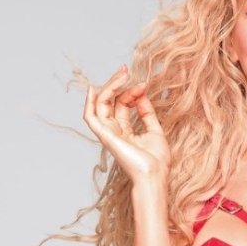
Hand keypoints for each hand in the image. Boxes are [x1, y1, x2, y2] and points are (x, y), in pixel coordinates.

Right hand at [83, 64, 170, 184]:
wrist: (155, 175)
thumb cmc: (156, 160)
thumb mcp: (154, 131)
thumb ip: (147, 113)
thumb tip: (141, 94)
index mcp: (125, 131)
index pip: (123, 105)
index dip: (131, 92)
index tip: (144, 84)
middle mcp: (114, 131)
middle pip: (110, 102)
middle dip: (117, 84)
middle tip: (125, 69)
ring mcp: (108, 133)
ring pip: (101, 105)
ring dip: (109, 87)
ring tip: (121, 74)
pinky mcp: (106, 136)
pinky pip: (91, 118)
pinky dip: (89, 104)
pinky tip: (94, 89)